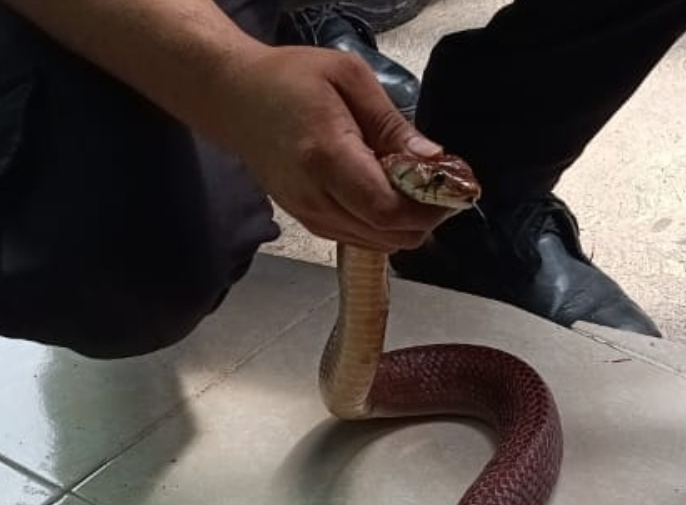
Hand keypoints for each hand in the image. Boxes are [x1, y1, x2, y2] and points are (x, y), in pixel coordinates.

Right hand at [208, 45, 456, 251]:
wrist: (234, 98)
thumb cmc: (289, 79)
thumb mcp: (350, 79)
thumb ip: (393, 125)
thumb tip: (433, 160)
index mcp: (326, 158)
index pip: (388, 210)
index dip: (429, 208)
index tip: (451, 187)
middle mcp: (315, 197)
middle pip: (389, 236)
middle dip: (425, 218)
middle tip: (440, 187)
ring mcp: (309, 215)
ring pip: (379, 244)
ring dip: (406, 223)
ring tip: (414, 187)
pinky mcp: (308, 221)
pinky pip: (361, 238)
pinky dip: (384, 224)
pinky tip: (388, 192)